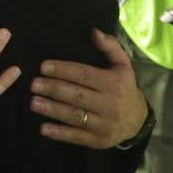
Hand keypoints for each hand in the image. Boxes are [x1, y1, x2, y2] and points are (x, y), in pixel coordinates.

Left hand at [29, 28, 147, 147]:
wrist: (138, 121)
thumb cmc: (124, 88)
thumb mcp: (123, 65)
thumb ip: (110, 46)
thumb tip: (93, 32)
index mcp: (113, 83)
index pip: (84, 75)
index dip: (63, 70)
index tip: (43, 67)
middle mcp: (109, 103)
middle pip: (77, 95)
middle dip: (53, 89)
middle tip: (33, 84)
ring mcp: (104, 124)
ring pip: (75, 115)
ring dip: (52, 109)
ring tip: (34, 102)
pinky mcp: (98, 140)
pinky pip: (77, 136)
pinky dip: (60, 133)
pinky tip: (44, 128)